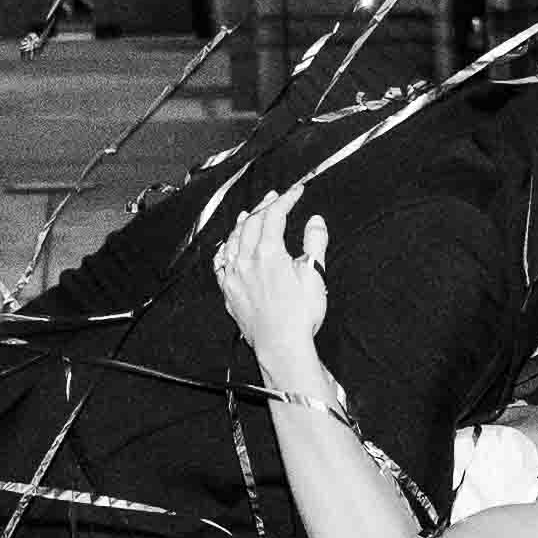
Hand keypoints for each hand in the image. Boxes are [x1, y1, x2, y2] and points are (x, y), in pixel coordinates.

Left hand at [213, 184, 330, 384]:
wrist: (281, 346)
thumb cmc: (299, 316)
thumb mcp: (315, 275)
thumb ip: (315, 243)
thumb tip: (315, 221)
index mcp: (268, 253)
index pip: (274, 215)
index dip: (286, 199)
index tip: (297, 191)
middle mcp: (246, 261)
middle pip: (251, 223)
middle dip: (264, 206)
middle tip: (275, 197)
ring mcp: (234, 276)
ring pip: (233, 240)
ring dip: (242, 223)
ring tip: (249, 214)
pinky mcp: (229, 292)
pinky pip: (221, 263)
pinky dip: (226, 248)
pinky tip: (228, 246)